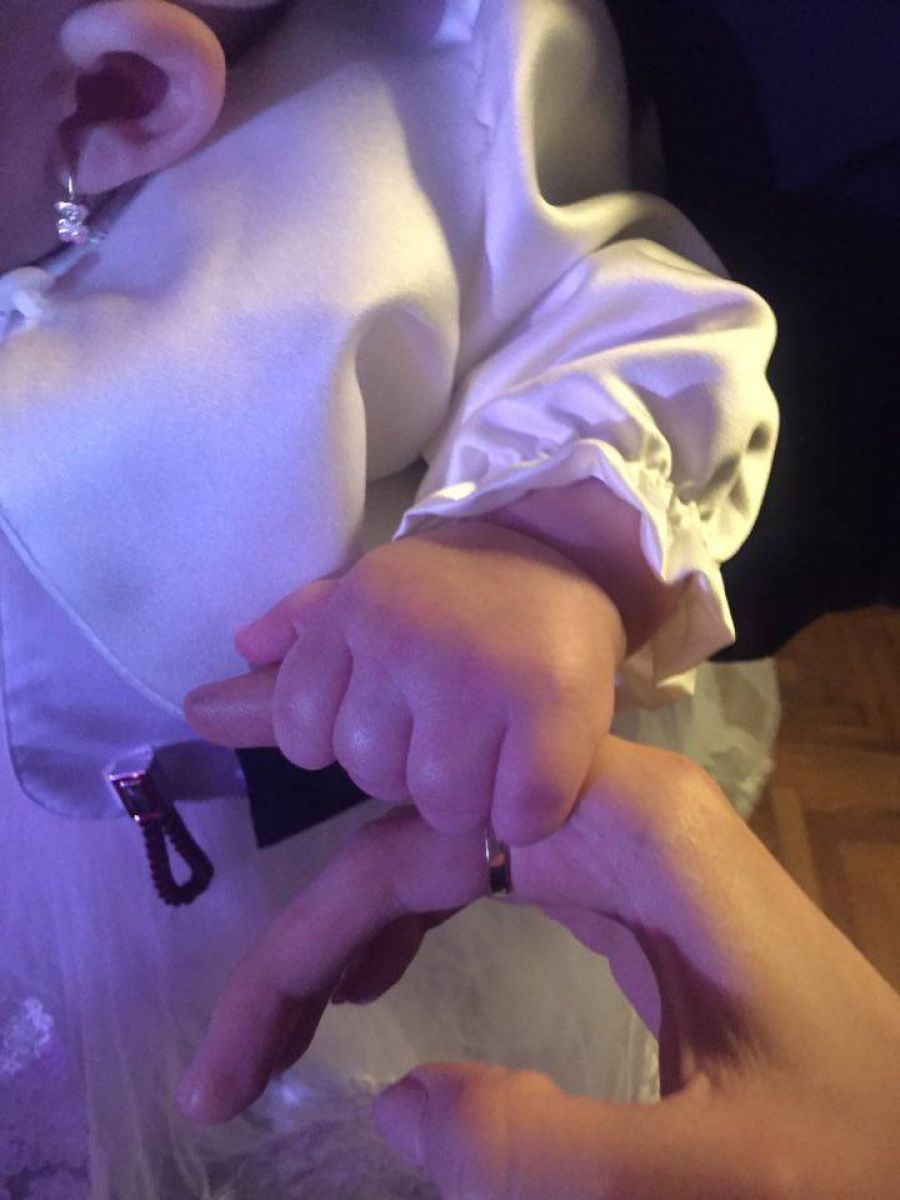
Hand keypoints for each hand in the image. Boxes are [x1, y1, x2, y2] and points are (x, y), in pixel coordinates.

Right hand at [177, 739, 899, 1197]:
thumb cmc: (859, 1147)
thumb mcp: (709, 1177)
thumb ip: (545, 1150)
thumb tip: (392, 1105)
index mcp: (623, 827)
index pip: (411, 851)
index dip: (304, 944)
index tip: (233, 1055)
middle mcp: (604, 808)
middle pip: (411, 845)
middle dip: (307, 948)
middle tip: (228, 1067)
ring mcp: (612, 844)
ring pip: (439, 860)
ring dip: (347, 938)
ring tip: (272, 1039)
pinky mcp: (619, 888)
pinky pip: (484, 885)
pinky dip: (409, 930)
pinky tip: (365, 978)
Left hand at [185, 518, 625, 842]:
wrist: (568, 549)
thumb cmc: (455, 590)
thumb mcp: (366, 603)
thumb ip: (292, 659)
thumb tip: (199, 711)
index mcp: (353, 613)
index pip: (301, 734)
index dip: (344, 741)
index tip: (393, 713)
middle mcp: (404, 640)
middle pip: (373, 773)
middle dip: (411, 768)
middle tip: (455, 727)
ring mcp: (478, 675)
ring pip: (441, 802)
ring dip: (470, 797)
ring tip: (496, 749)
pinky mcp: (550, 707)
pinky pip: (515, 814)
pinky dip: (524, 812)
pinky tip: (535, 770)